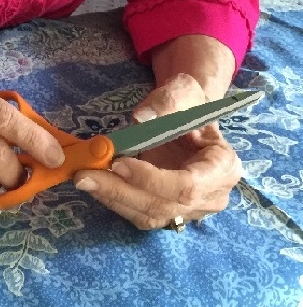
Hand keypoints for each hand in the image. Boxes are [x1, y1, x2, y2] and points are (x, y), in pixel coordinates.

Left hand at [73, 73, 241, 229]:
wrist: (187, 114)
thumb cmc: (189, 102)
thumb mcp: (183, 91)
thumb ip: (167, 102)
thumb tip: (142, 119)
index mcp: (223, 167)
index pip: (188, 186)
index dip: (152, 180)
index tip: (119, 164)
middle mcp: (211, 197)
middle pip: (164, 206)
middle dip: (122, 191)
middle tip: (85, 175)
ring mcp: (191, 210)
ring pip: (150, 215)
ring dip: (113, 198)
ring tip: (83, 178)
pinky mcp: (170, 212)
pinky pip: (141, 214)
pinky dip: (115, 200)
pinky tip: (94, 184)